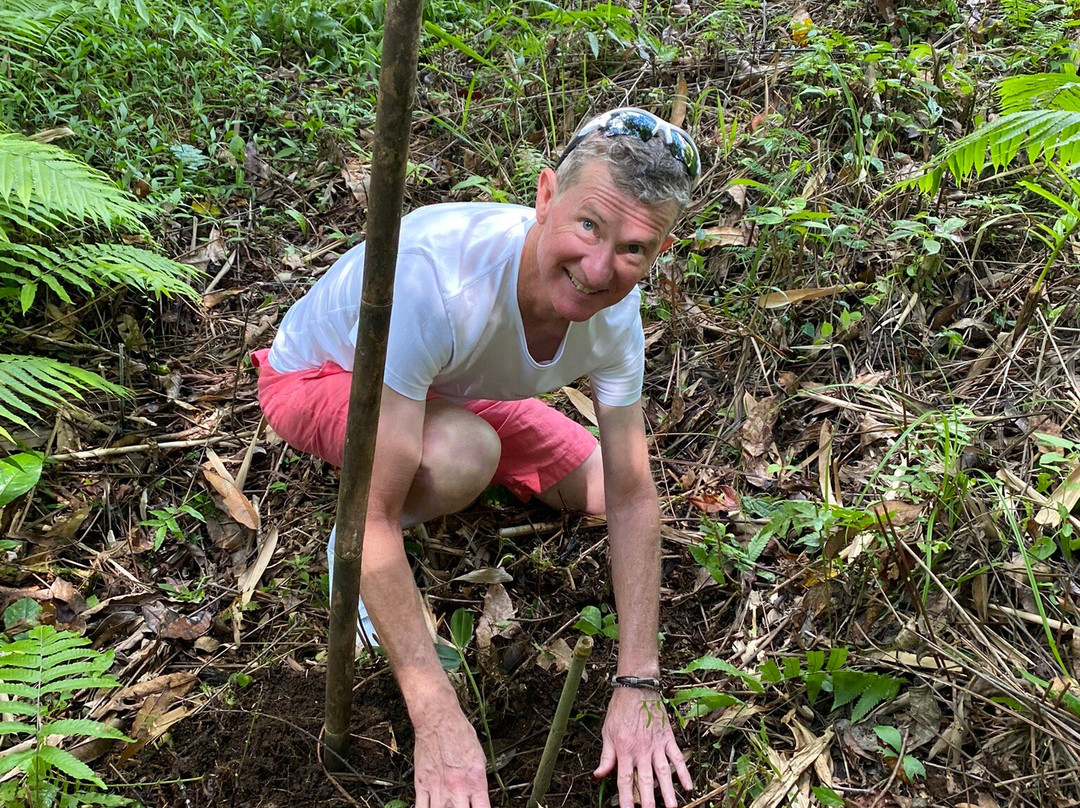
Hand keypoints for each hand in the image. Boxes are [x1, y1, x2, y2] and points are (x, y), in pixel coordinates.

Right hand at [413, 706, 490, 807]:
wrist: (439, 720)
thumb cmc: (459, 733)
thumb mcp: (480, 758)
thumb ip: (477, 781)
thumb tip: (477, 796)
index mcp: (475, 782)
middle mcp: (457, 788)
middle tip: (460, 806)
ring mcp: (438, 788)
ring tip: (446, 806)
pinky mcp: (422, 784)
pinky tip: (430, 807)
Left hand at [593, 687, 692, 807]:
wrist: (636, 688)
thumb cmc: (620, 710)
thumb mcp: (607, 732)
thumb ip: (606, 756)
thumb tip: (599, 775)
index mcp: (625, 750)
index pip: (625, 780)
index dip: (626, 799)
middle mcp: (641, 750)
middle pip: (646, 781)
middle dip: (648, 801)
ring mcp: (656, 745)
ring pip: (663, 772)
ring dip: (668, 792)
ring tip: (672, 807)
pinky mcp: (668, 737)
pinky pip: (677, 757)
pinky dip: (683, 772)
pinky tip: (688, 786)